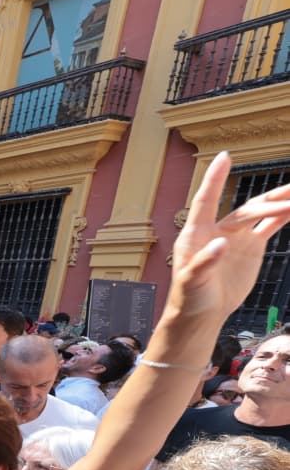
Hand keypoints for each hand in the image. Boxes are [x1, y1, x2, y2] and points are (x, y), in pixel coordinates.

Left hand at [169, 152, 289, 321]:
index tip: (225, 157)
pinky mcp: (250, 245)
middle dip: (267, 204)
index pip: (207, 200)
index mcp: (197, 233)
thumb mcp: (191, 282)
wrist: (202, 312)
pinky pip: (269, 225)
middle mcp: (217, 229)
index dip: (215, 178)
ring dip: (278, 201)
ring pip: (260, 212)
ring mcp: (236, 235)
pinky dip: (283, 215)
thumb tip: (221, 243)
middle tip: (289, 202)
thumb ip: (204, 262)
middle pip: (245, 209)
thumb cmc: (189, 297)